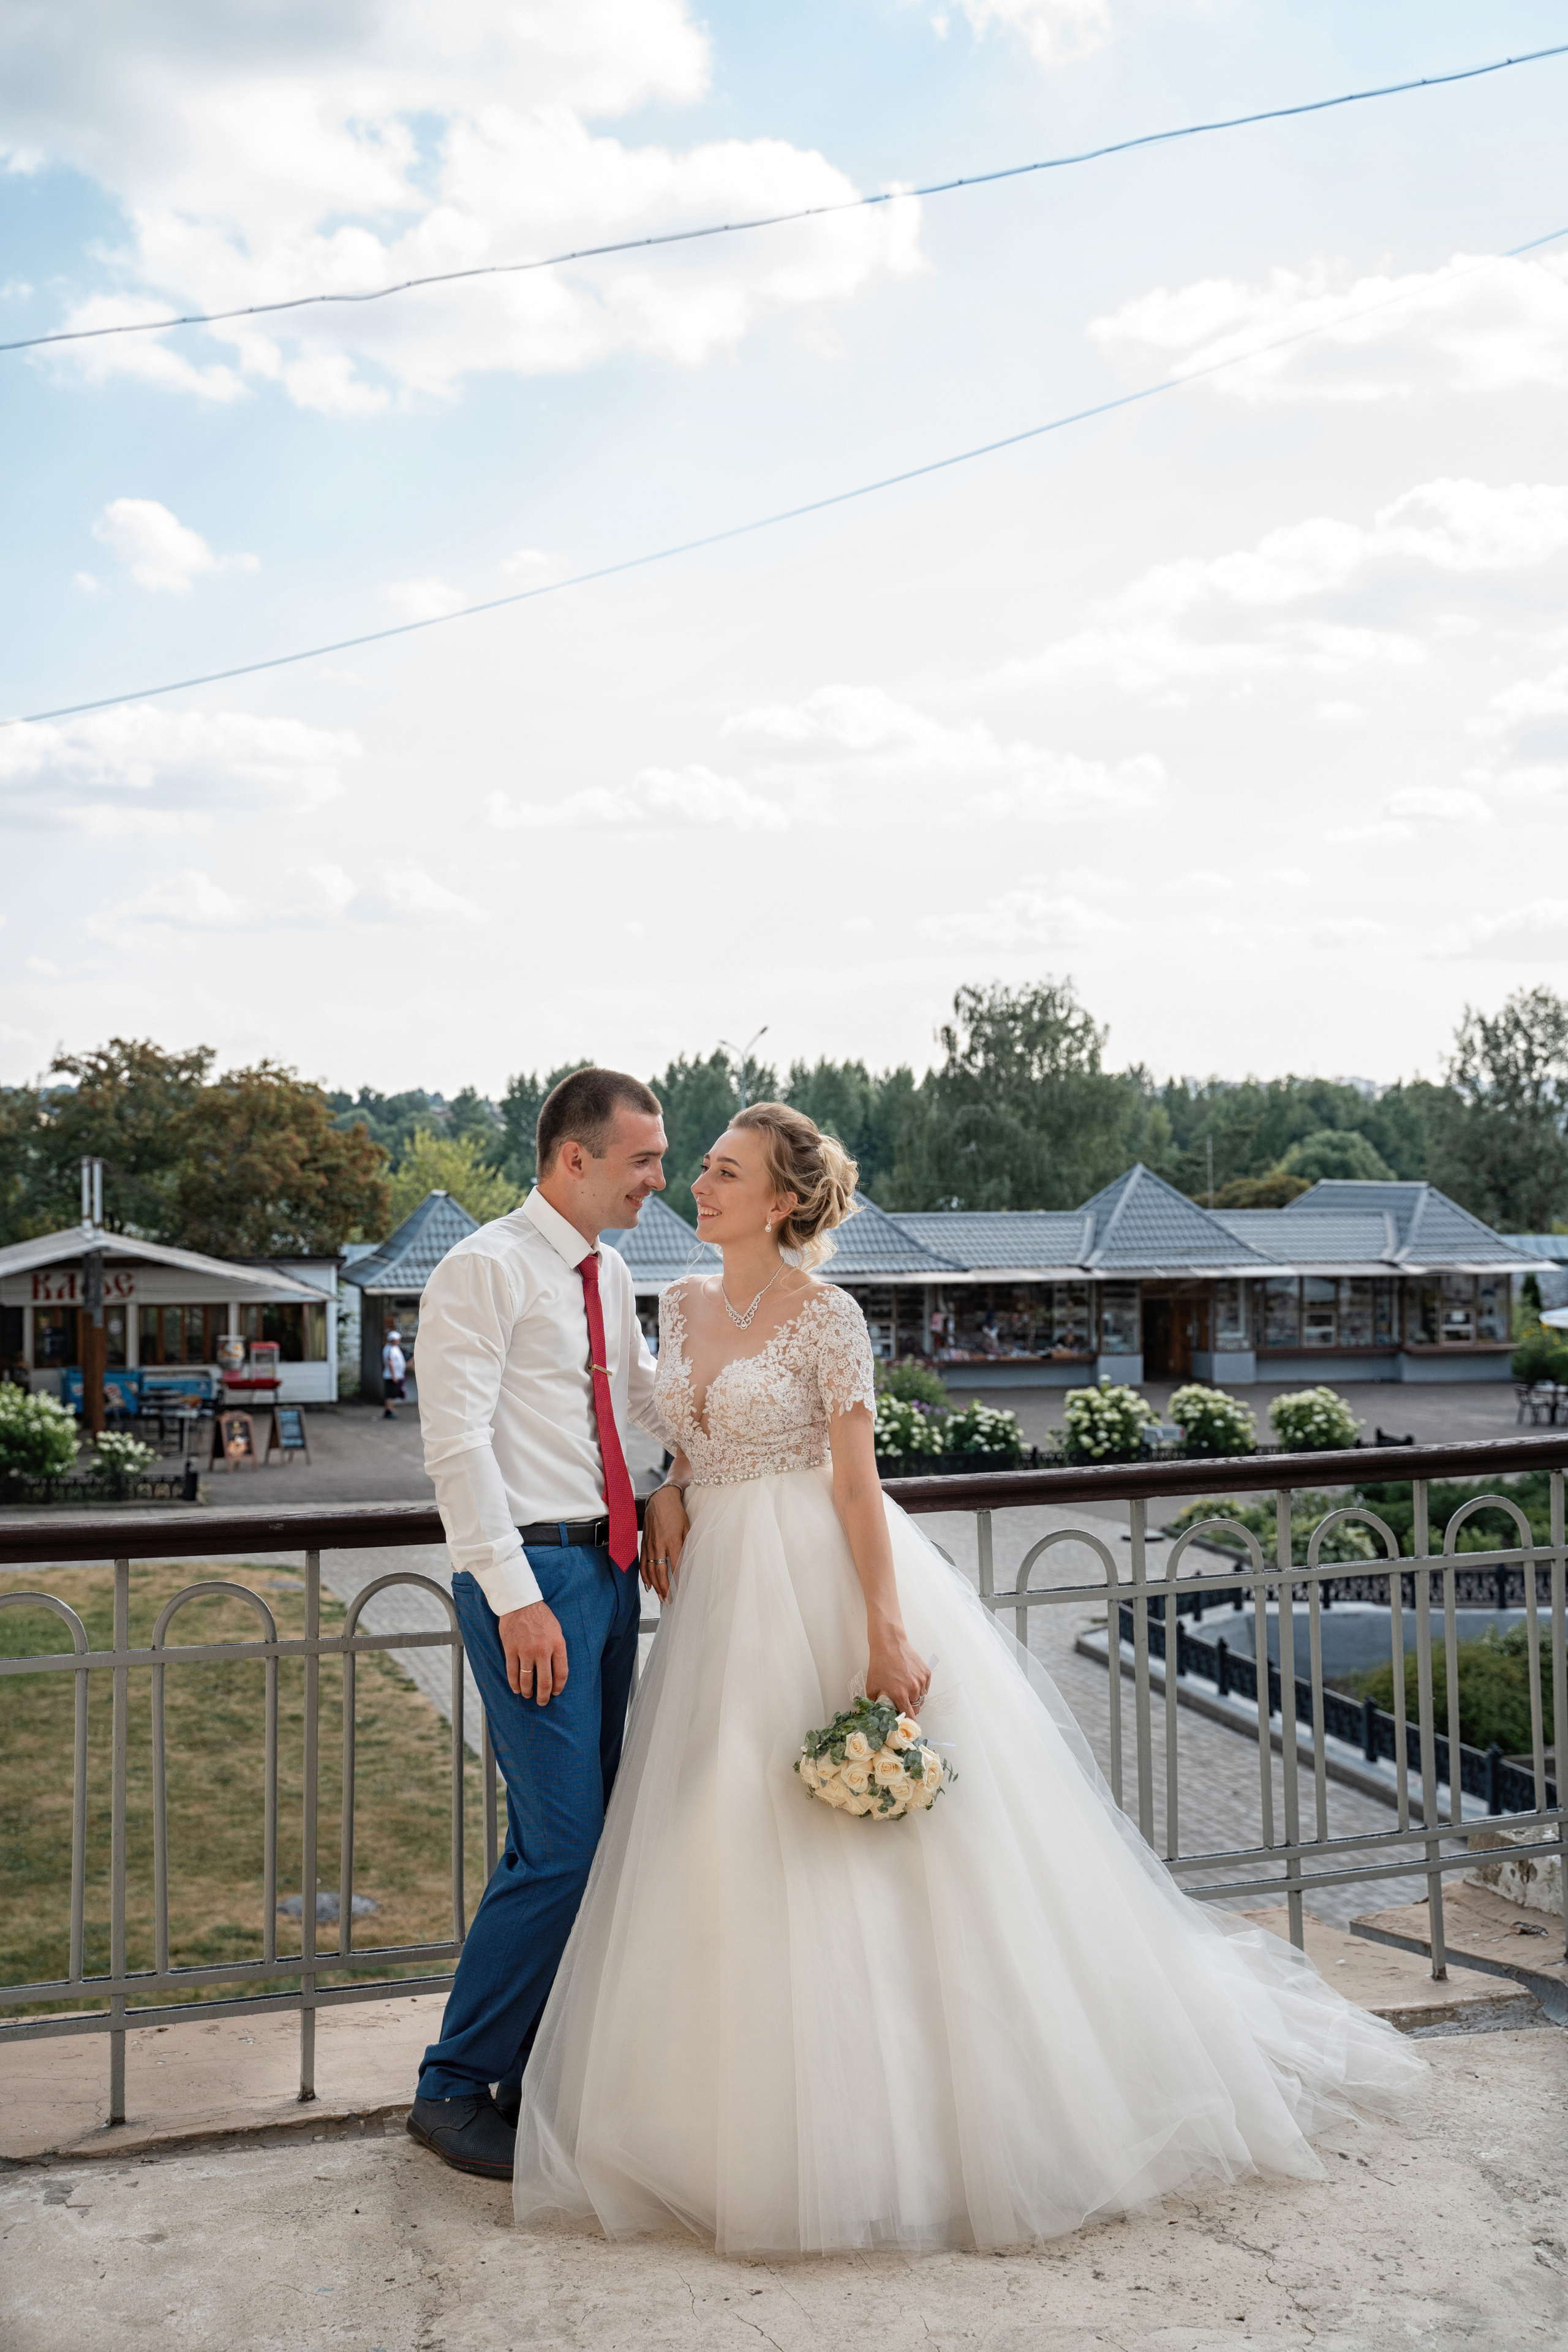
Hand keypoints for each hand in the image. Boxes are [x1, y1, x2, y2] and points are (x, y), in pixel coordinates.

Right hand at [498, 1600, 567, 1704]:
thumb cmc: (541, 1616)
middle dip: (543, 1696)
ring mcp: (525, 1650)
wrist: (521, 1602)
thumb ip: (557, 1649)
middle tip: (542, 1702)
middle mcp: (542, 1650)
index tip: (555, 1693)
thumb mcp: (557, 1630)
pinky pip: (512, 1672)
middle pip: (544, 1681)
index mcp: (557, 1644)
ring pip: (527, 1680)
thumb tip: (557, 1670)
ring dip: (528, 1692)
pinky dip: (514, 1684)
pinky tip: (516, 1689)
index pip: (561, 1673)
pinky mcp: (511, 1649)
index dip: (558, 1687)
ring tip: (529, 1696)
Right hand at [640, 1483, 688, 1601]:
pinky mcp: (644, 1543)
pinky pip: (642, 1563)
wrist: (660, 1499)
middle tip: (669, 1601)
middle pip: (660, 1573)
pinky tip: (648, 1585)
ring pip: (650, 1570)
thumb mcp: (687, 1527)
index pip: (676, 1566)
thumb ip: (688, 1545)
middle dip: (665, 1589)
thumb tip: (690, 1562)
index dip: (679, 1581)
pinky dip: (644, 1575)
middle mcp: (659, 1545)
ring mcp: (649, 1545)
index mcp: (673, 1541)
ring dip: (655, 1586)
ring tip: (661, 1597)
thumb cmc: (677, 1513)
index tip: (683, 1592)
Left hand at [867, 1623, 929, 1717]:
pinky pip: (925, 1687)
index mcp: (900, 1695)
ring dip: (915, 1699)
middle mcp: (913, 1689)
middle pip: (916, 1708)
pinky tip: (911, 1682)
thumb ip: (873, 1704)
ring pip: (922, 1698)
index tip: (908, 1727)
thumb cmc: (879, 1665)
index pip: (910, 1717)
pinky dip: (920, 1688)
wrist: (889, 1644)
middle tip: (902, 1704)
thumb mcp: (872, 1686)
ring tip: (906, 1691)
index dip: (910, 1723)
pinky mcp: (926, 1673)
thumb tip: (872, 1716)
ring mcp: (921, 1681)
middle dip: (910, 1709)